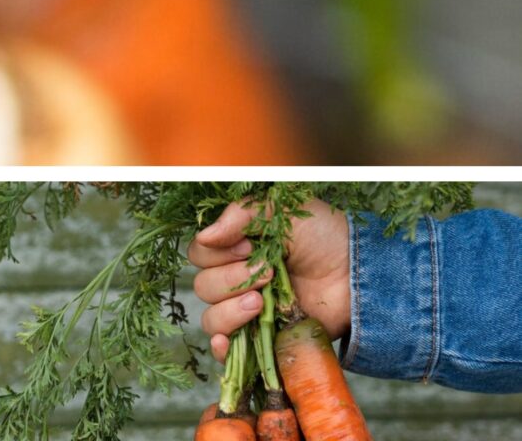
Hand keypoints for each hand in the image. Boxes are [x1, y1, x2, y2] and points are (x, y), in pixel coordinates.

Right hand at [189, 198, 349, 361]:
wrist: (360, 275)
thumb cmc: (324, 237)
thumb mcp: (281, 210)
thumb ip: (240, 214)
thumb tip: (206, 236)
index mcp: (236, 248)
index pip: (200, 254)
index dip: (216, 254)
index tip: (248, 247)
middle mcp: (237, 279)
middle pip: (203, 286)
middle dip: (231, 280)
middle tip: (269, 274)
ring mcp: (248, 311)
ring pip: (211, 317)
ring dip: (230, 310)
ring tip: (261, 304)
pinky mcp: (263, 339)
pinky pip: (225, 351)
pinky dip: (219, 347)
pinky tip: (226, 341)